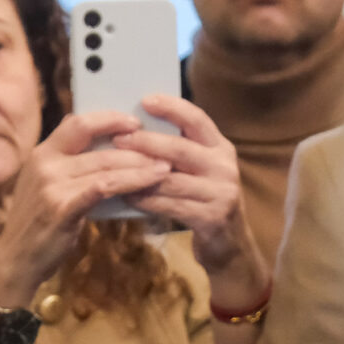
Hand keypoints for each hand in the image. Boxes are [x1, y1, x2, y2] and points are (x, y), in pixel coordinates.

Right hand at [0, 111, 170, 310]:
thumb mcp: (46, 187)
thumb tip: (105, 147)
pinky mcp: (63, 207)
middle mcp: (44, 163)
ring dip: (140, 165)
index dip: (109, 119)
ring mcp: (51, 185)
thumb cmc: (38, 226)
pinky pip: (105, 187)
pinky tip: (150, 182)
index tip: (135, 123)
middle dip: (135, 145)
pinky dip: (131, 182)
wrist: (16, 261)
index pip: (78, 122)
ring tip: (166, 166)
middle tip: (164, 148)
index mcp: (42, 153)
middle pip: (98, 144)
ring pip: (106, 165)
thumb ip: (68, 166)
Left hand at [118, 95, 268, 309]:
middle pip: (180, 149)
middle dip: (146, 142)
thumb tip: (137, 127)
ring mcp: (221, 192)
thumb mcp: (199, 170)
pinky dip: (147, 200)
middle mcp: (224, 165)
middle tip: (118, 138)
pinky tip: (128, 196)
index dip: (172, 107)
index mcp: (220, 147)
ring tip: (114, 169)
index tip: (146, 99)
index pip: (197, 119)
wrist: (229, 243)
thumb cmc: (204, 199)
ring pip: (171, 180)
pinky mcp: (212, 218)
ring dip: (140, 174)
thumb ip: (179, 151)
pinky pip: (171, 206)